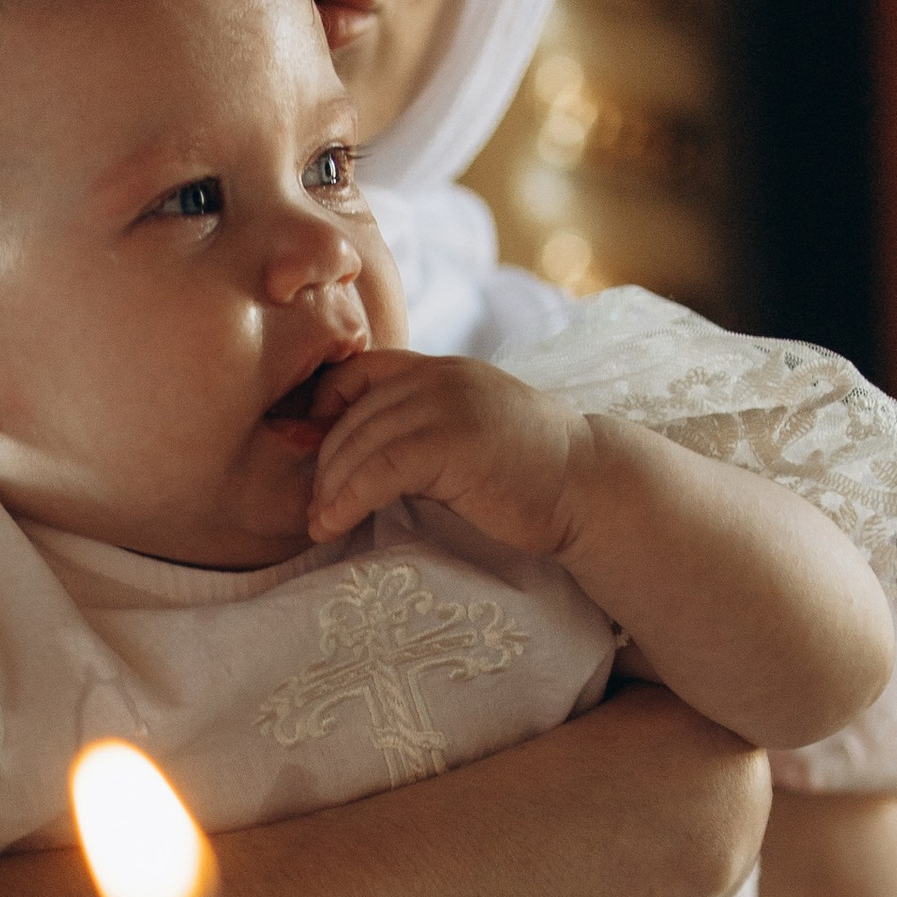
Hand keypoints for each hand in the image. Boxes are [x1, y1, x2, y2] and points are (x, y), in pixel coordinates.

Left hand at [305, 348, 585, 553]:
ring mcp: (447, 405)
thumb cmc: (529, 476)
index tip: (307, 452)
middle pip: (351, 413)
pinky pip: (379, 469)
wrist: (589, 487)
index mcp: (440, 370)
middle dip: (323, 465)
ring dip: (330, 489)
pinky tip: (335, 525)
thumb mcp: (468, 434)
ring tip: (320, 525)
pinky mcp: (452, 442)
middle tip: (312, 509)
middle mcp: (439, 377)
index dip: (323, 408)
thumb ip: (421, 431)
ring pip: (359, 442)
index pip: (359, 372)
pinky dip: (348, 500)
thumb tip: (355, 461)